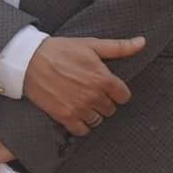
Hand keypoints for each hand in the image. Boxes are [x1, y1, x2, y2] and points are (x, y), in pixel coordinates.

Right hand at [22, 31, 147, 134]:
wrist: (30, 61)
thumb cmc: (61, 50)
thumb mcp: (91, 45)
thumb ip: (119, 47)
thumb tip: (143, 42)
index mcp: (103, 78)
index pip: (124, 96)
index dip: (117, 91)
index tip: (108, 87)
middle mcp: (93, 96)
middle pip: (110, 109)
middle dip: (104, 101)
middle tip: (92, 93)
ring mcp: (79, 108)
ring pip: (97, 120)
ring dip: (93, 114)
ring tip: (83, 103)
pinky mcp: (64, 116)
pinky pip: (82, 130)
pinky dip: (81, 125)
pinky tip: (76, 114)